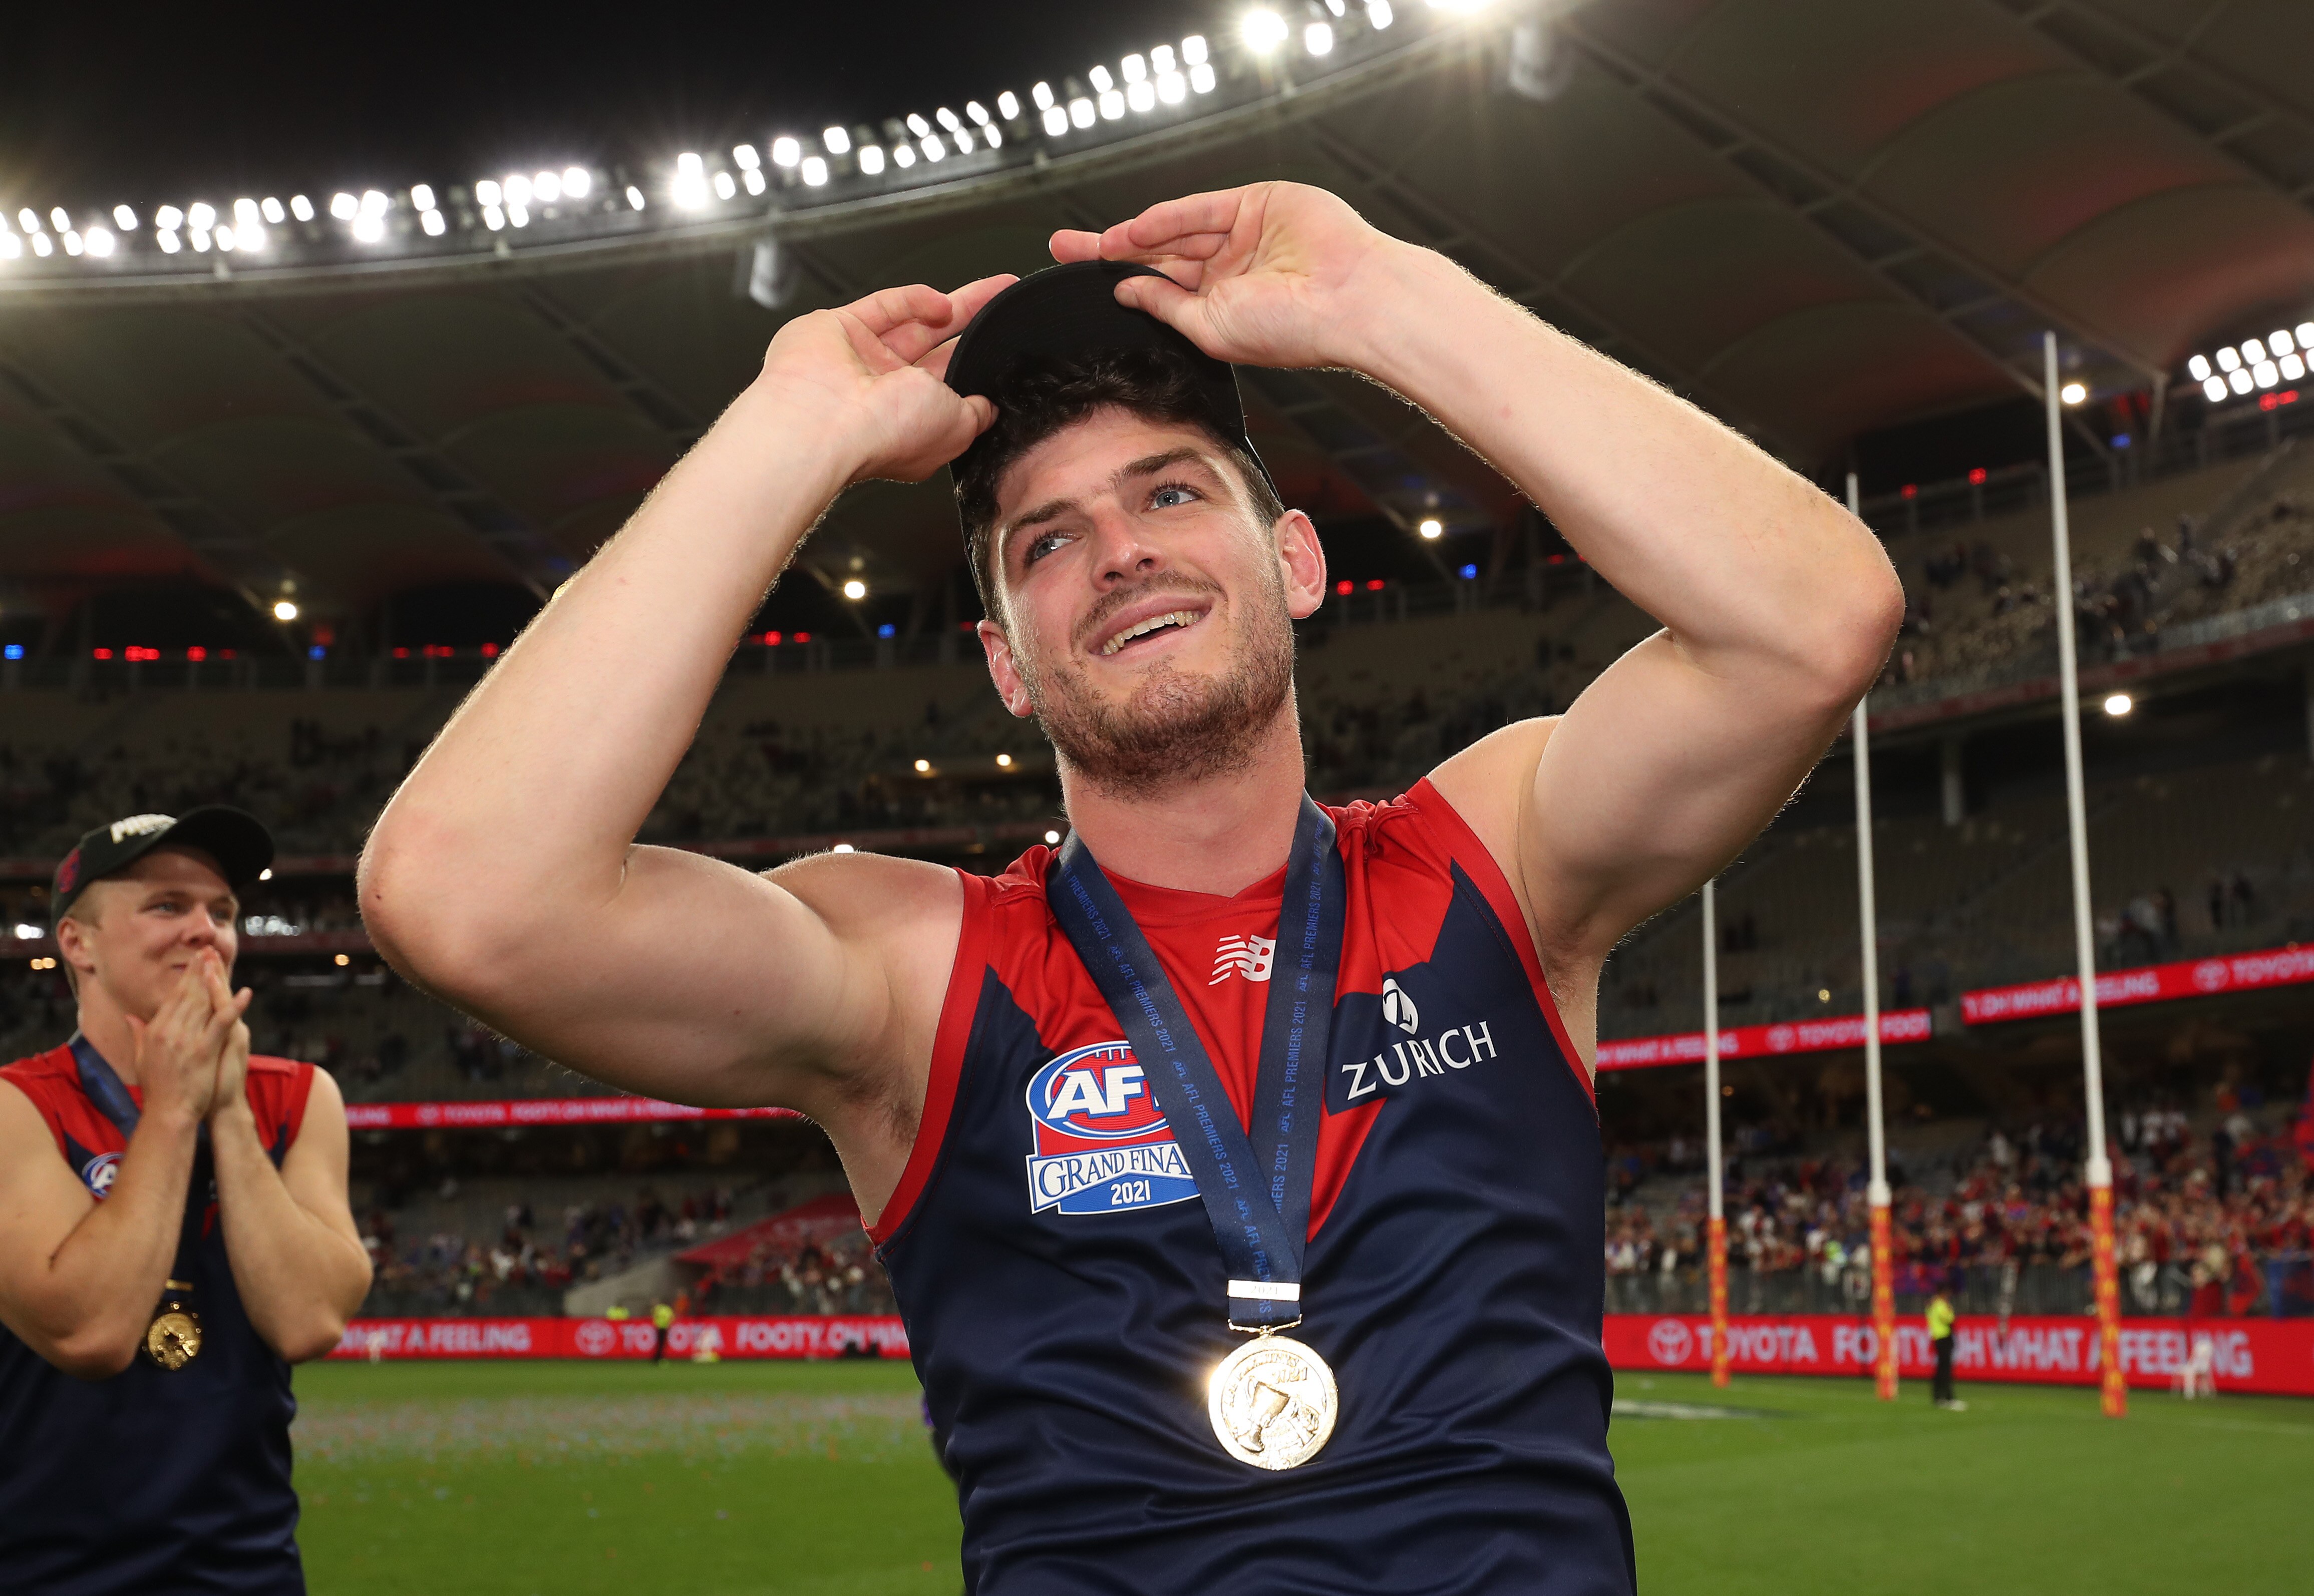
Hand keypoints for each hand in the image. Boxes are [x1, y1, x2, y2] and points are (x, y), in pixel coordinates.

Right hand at [125, 951, 245, 1124]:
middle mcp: (168, 1031)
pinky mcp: (203, 1051)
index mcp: (155, 1031)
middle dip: (198, 970)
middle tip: (208, 949)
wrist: (167, 1113)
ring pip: (202, 1003)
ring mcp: (186, 1040)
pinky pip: (221, 1024)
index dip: (185, 977)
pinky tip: (246, 993)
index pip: (173, 997)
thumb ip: (137, 1034)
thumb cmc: (157, 1088)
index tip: (194, 960)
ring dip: (212, 980)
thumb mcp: (141, 1058)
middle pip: (187, 994)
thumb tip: (131, 1016)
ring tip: (220, 960)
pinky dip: (234, 1007)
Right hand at [756, 277, 1016, 485]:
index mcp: (911, 422)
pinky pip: (885, 305)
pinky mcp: (838, 327)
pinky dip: (914, 299)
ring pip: (914, 322)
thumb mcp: (958, 429)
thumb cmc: (885, 435)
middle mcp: (884, 392)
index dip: (978, 364)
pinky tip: (940, 302)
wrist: (827, 423)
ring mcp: (860, 358)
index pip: (951, 387)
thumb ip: (976, 414)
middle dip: (972, 326)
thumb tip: (988, 408)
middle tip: (1001, 307)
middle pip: (937, 350)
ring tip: (993, 292)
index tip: (1004, 349)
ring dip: (955, 305)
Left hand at [1049, 182, 1406, 370]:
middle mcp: (1230, 268)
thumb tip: (1127, 290)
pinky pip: (1201, 209)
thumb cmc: (1291, 329)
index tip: (1081, 280)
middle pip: (1157, 254)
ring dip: (1134, 234)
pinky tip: (1135, 230)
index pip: (1158, 287)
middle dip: (1111, 252)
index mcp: (1221, 305)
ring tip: (1096, 244)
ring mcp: (1244, 234)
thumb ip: (1166, 306)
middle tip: (1065, 249)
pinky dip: (1167, 217)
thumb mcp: (1209, 329)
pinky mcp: (1258, 203)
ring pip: (1176, 229)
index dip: (1118, 280)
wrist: (1348, 302)